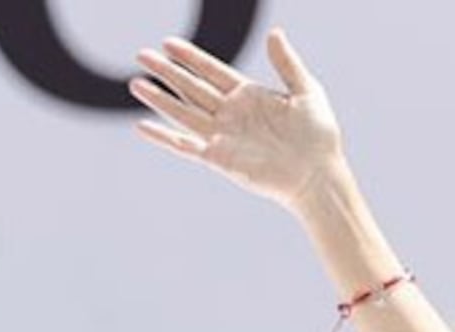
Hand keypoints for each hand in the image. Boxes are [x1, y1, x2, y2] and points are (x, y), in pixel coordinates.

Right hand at [130, 29, 344, 212]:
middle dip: (167, 72)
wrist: (319, 175)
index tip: (168, 43)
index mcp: (249, 95)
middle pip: (191, 88)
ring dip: (160, 99)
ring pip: (184, 113)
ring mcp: (224, 136)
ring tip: (135, 83)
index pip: (212, 71)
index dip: (190, 57)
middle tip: (141, 54)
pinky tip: (143, 126)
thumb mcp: (307, 92)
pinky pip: (186, 146)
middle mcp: (232, 114)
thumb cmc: (319, 136)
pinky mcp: (220, 159)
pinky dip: (164, 137)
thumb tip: (275, 33)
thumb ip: (287, 64)